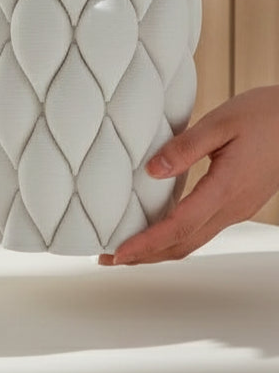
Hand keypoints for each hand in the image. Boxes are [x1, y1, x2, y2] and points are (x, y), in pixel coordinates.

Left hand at [99, 86, 278, 265]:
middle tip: (109, 257)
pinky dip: (176, 236)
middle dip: (145, 255)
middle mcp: (233, 206)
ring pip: (194, 240)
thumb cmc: (264, 115)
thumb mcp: (220, 123)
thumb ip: (184, 148)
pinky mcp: (239, 201)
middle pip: (183, 243)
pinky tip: (158, 228)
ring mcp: (238, 207)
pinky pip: (203, 228)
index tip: (117, 253)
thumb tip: (151, 171)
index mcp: (225, 189)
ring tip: (127, 248)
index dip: (145, 243)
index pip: (178, 227)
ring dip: (159, 248)